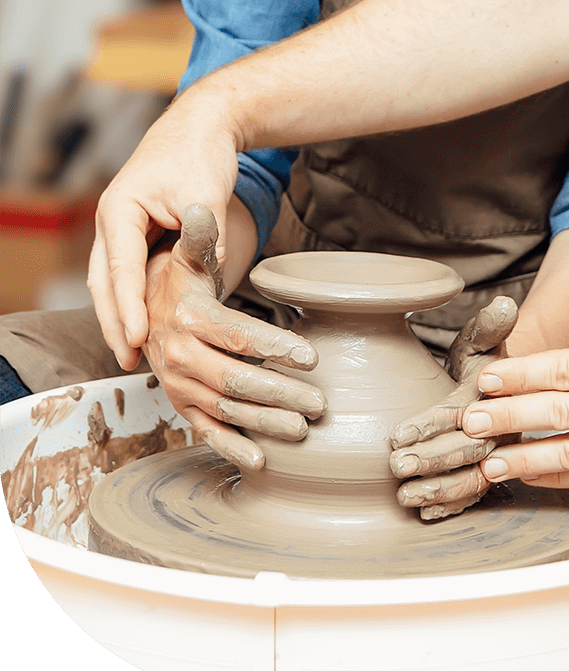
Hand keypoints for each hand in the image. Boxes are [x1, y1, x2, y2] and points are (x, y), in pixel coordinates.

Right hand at [88, 89, 241, 368]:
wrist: (203, 123)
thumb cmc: (199, 151)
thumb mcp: (206, 194)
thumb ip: (207, 238)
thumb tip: (212, 281)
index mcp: (120, 210)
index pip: (121, 269)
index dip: (129, 307)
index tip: (138, 338)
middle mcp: (113, 222)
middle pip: (106, 282)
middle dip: (116, 323)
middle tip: (128, 359)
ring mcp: (123, 228)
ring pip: (114, 281)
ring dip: (123, 315)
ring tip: (133, 352)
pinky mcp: (139, 232)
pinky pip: (133, 272)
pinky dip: (137, 297)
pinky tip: (149, 321)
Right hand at [139, 204, 324, 471]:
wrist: (145, 313)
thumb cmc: (181, 280)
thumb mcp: (190, 256)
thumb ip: (199, 237)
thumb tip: (200, 208)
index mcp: (187, 320)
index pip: (238, 336)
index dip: (275, 347)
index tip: (312, 356)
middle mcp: (178, 359)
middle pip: (236, 381)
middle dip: (280, 394)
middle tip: (320, 403)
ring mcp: (179, 387)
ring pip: (226, 410)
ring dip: (265, 423)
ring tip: (304, 430)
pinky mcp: (182, 406)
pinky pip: (207, 432)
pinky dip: (233, 448)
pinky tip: (261, 461)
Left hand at [388, 295, 519, 519]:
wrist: (510, 391)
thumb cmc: (486, 365)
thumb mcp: (484, 342)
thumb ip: (490, 326)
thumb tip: (503, 304)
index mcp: (495, 397)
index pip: (460, 412)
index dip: (429, 424)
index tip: (396, 434)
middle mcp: (501, 430)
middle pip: (467, 450)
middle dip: (431, 460)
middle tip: (394, 466)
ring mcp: (499, 456)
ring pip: (472, 479)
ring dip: (438, 490)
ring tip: (403, 497)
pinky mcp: (492, 476)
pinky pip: (476, 495)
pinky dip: (452, 507)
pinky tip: (425, 515)